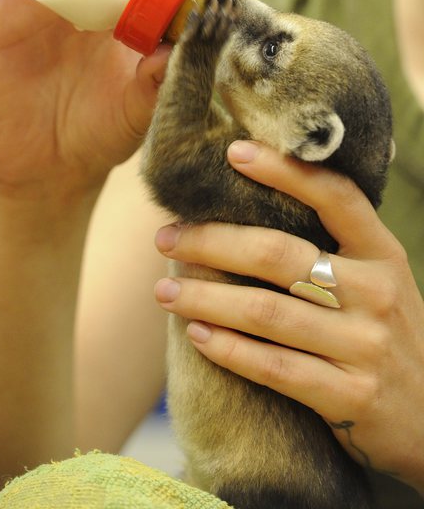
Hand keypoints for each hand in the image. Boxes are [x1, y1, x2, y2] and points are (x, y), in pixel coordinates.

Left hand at [154, 140, 423, 494]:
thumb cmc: (385, 331)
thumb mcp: (379, 279)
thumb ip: (336, 244)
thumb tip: (259, 198)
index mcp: (383, 253)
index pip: (335, 196)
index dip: (284, 171)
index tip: (233, 153)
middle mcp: (376, 293)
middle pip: (279, 254)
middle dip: (212, 242)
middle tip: (166, 237)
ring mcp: (365, 346)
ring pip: (266, 312)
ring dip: (205, 300)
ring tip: (164, 292)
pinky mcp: (350, 396)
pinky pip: (274, 368)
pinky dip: (229, 350)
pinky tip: (197, 336)